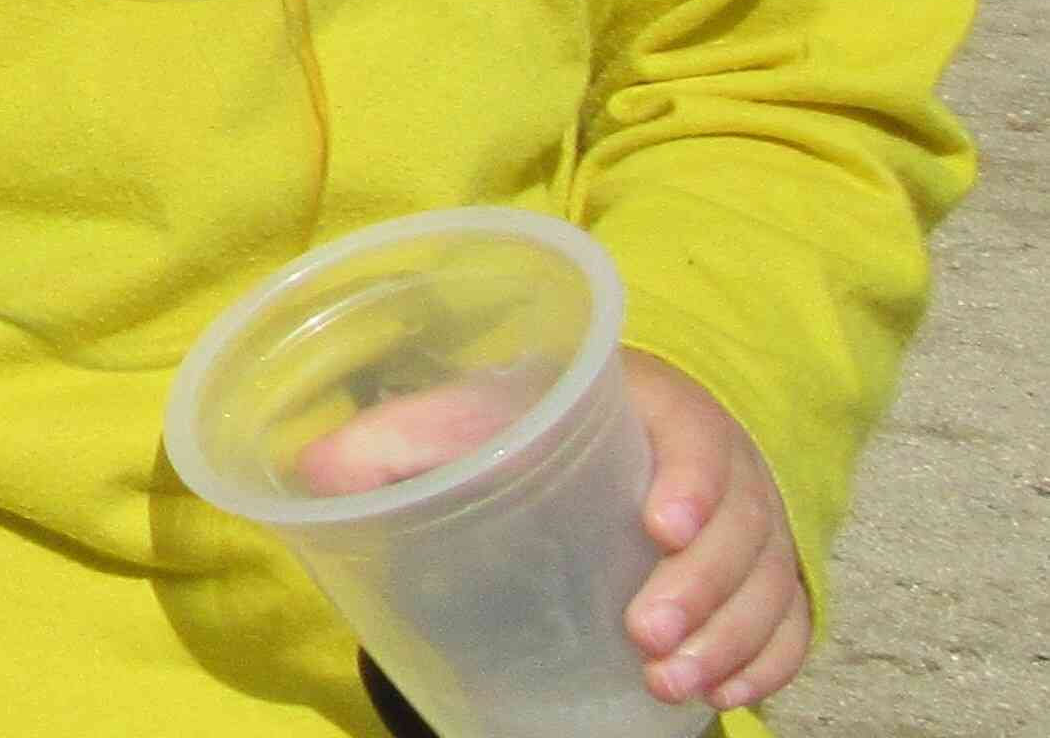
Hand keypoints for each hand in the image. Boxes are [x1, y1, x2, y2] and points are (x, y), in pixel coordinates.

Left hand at [290, 351, 806, 714]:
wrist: (604, 433)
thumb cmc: (532, 424)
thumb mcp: (474, 415)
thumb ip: (400, 437)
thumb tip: (308, 470)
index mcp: (658, 407)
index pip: (696, 438)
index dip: (691, 481)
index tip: (656, 527)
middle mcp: (722, 465)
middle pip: (742, 528)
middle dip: (701, 587)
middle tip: (645, 636)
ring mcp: (753, 527)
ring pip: (768, 584)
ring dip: (729, 638)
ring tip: (671, 682)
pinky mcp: (764, 577)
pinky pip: (790, 622)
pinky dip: (768, 659)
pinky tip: (726, 691)